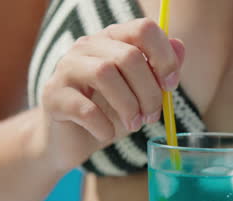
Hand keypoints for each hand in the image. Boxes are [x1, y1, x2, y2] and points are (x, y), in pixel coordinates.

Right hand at [35, 18, 184, 172]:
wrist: (72, 139)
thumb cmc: (111, 112)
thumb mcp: (142, 92)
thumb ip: (160, 69)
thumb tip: (180, 46)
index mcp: (113, 39)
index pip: (143, 29)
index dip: (164, 58)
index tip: (170, 86)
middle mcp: (88, 46)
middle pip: (129, 56)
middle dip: (149, 92)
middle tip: (151, 117)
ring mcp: (66, 68)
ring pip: (105, 73)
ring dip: (128, 106)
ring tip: (133, 125)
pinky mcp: (53, 95)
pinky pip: (85, 108)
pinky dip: (104, 126)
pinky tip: (107, 134)